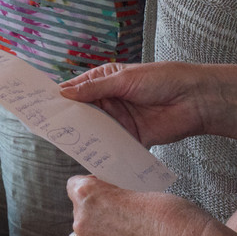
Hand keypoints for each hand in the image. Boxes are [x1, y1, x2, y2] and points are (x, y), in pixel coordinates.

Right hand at [59, 61, 208, 146]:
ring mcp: (120, 121)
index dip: (61, 97)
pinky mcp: (131, 138)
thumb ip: (95, 89)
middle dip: (69, 119)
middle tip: (49, 127)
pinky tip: (91, 156)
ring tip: (66, 142)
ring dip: (84, 136)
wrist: (194, 99)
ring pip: (95, 131)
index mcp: (106, 81)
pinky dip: (103, 151)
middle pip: (83, 112)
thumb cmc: (162, 79)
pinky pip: (113, 146)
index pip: (77, 89)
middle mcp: (110, 101)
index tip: (42, 105)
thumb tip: (65, 93)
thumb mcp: (124, 80)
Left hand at [68, 175, 212, 235]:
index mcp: (89, 196)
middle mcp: (83, 225)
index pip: (75, 186)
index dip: (93, 188)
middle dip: (97, 215)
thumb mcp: (143, 191)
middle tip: (123, 218)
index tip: (107, 192)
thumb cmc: (176, 219)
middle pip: (79, 215)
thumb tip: (115, 200)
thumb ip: (119, 195)